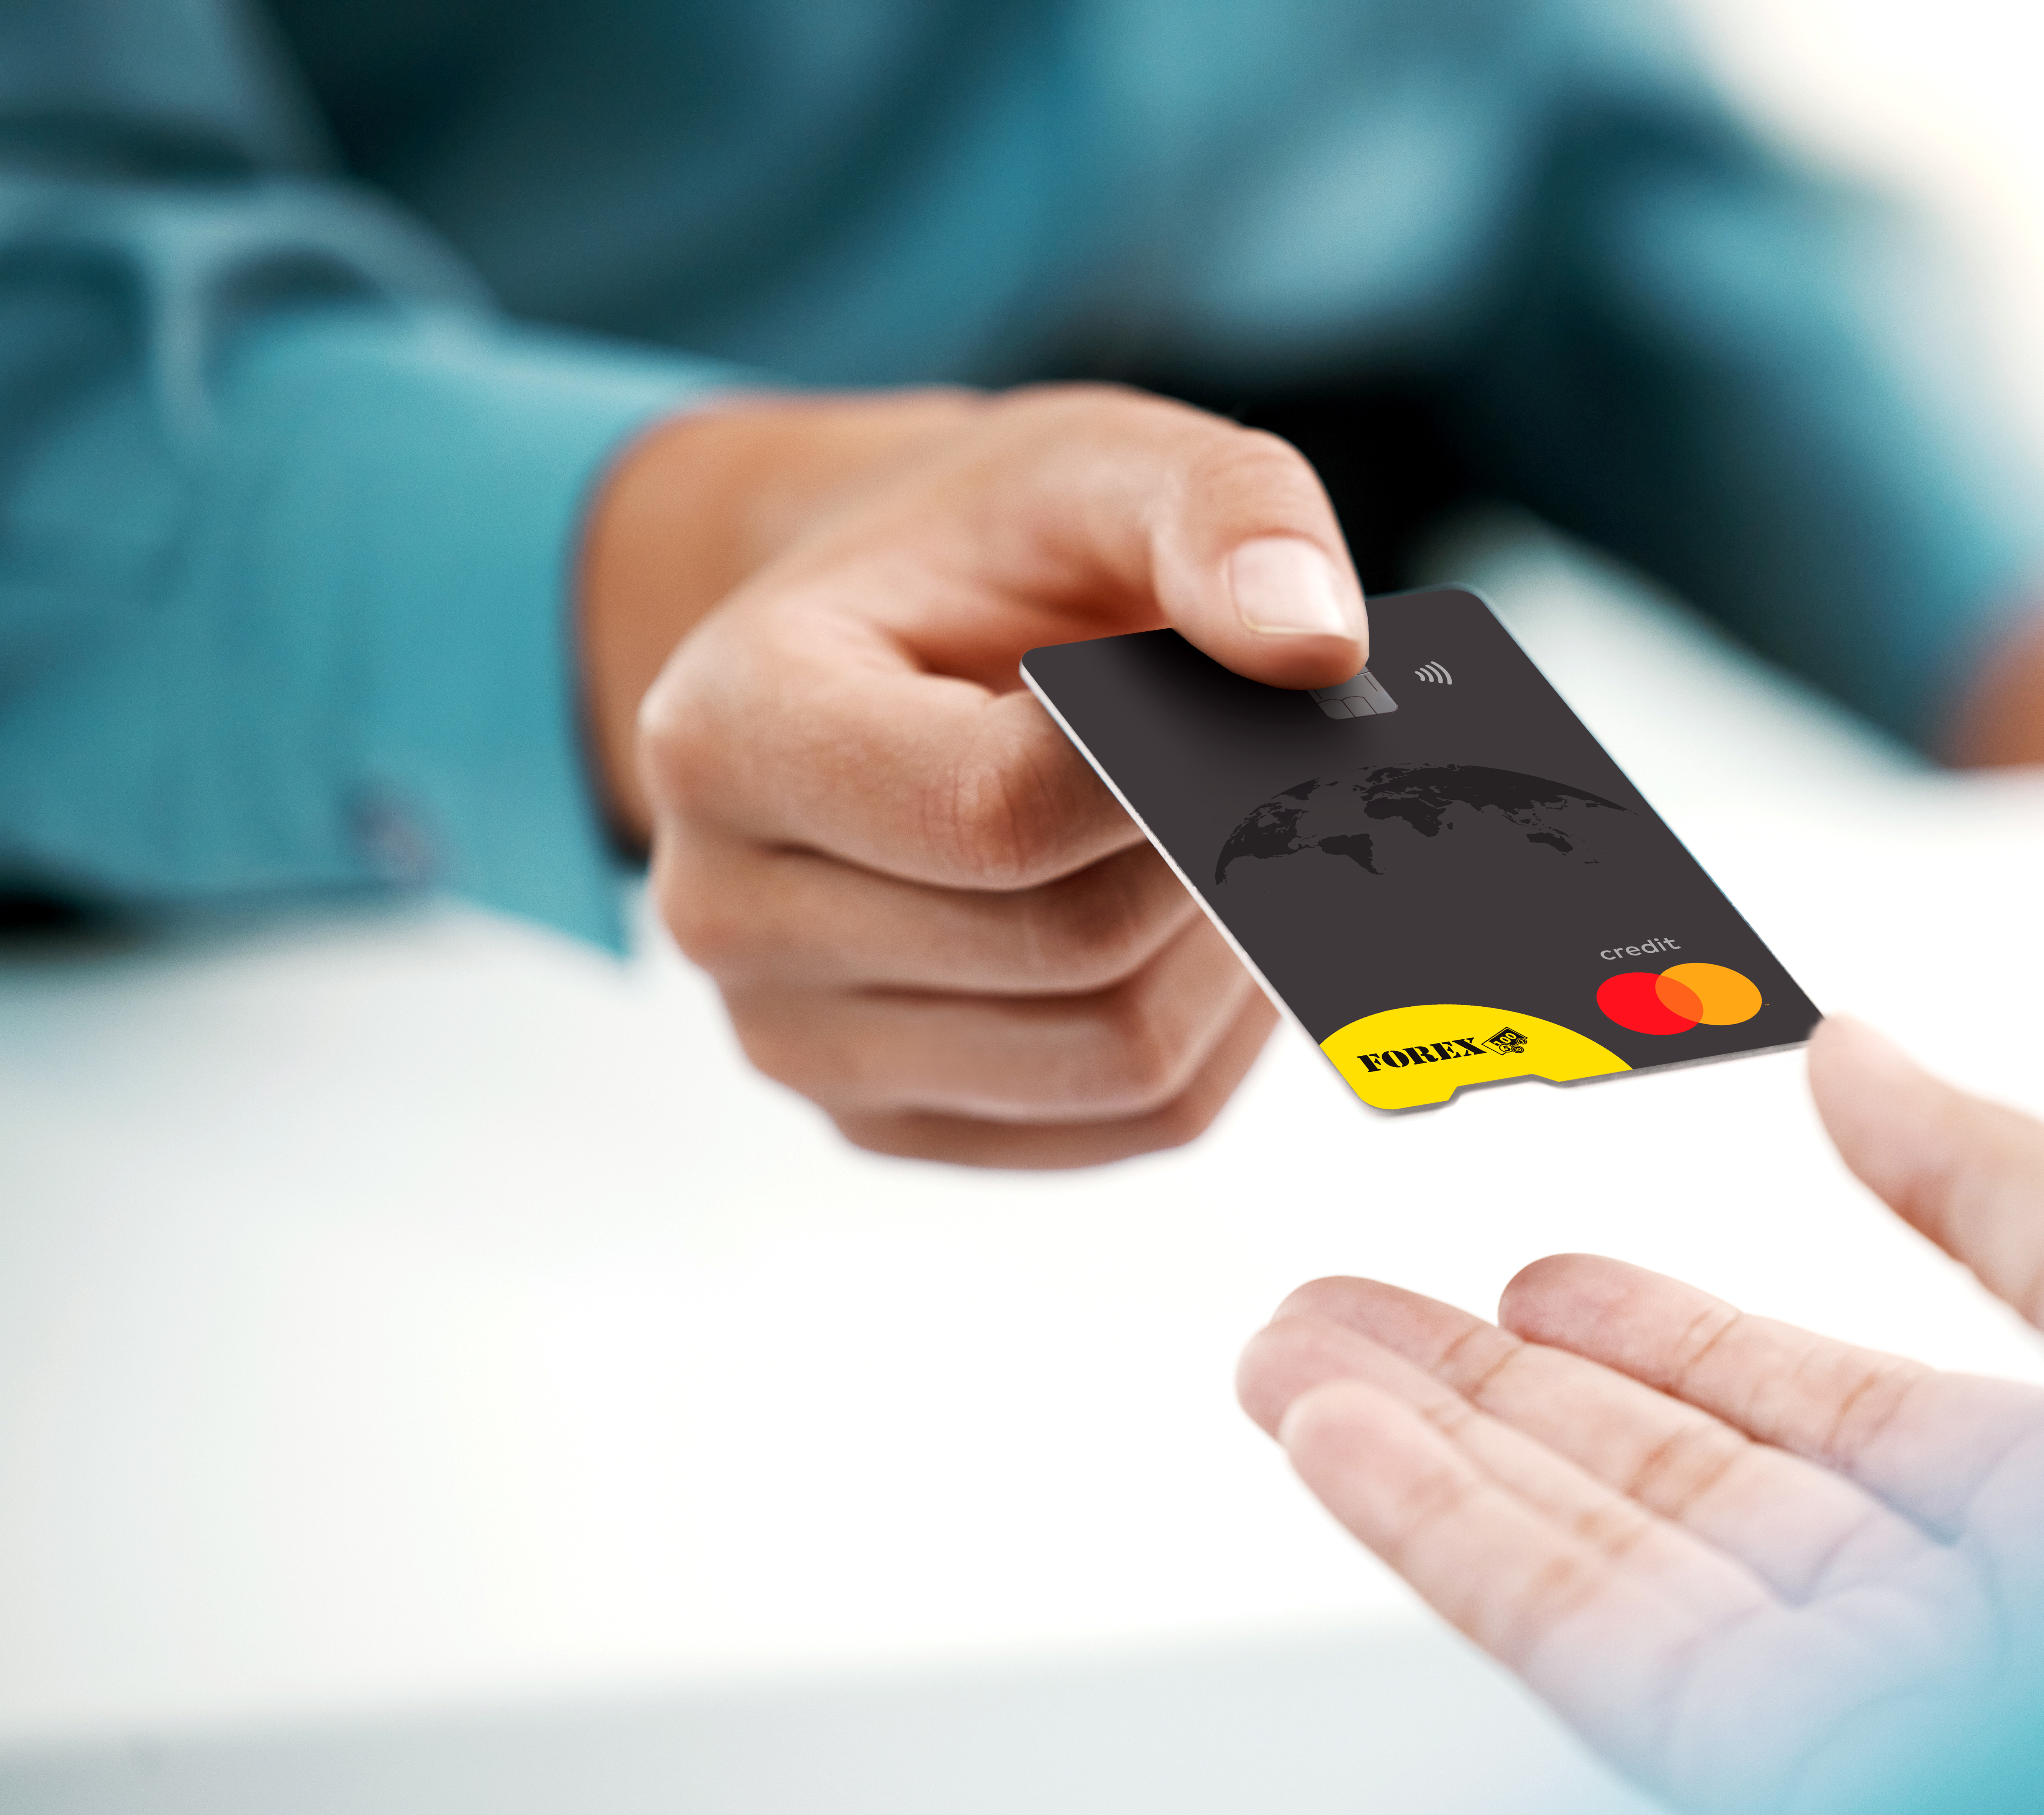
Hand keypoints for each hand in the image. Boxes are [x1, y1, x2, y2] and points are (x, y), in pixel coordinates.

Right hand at [580, 385, 1371, 1166]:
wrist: (896, 639)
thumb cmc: (997, 551)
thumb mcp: (1109, 462)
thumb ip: (1226, 515)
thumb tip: (1319, 650)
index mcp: (728, 732)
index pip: (996, 816)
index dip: (1169, 775)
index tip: (1258, 707)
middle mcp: (724, 911)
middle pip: (1073, 946)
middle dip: (1219, 858)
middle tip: (1281, 772)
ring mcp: (799, 1043)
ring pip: (1121, 1055)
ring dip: (1235, 952)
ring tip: (1237, 835)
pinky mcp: (893, 1123)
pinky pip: (1133, 1121)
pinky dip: (1219, 1026)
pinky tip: (1206, 924)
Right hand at [1236, 1015, 2043, 1814]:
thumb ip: (2009, 1187)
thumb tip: (1856, 1054)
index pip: (1818, 1417)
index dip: (1669, 1335)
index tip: (1539, 1283)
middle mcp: (1949, 1633)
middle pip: (1673, 1488)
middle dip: (1496, 1391)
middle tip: (1342, 1308)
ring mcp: (1854, 1729)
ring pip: (1600, 1563)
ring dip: (1428, 1458)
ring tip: (1291, 1360)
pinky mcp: (1773, 1804)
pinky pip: (1587, 1648)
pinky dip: (1448, 1540)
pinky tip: (1346, 1449)